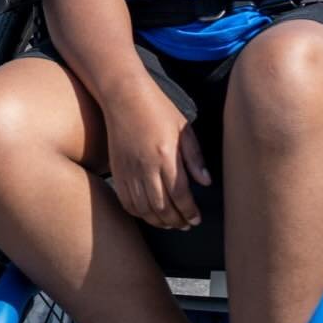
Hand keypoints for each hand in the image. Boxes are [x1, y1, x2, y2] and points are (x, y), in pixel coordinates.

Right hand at [104, 81, 211, 230]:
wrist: (124, 97)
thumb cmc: (158, 109)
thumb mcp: (184, 128)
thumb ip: (195, 157)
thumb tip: (206, 182)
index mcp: (166, 156)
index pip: (180, 195)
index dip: (189, 212)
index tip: (196, 219)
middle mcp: (146, 168)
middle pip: (162, 208)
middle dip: (176, 221)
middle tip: (185, 225)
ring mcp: (129, 171)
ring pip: (144, 209)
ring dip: (159, 222)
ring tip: (170, 224)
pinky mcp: (117, 172)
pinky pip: (127, 203)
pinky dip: (139, 214)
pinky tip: (149, 214)